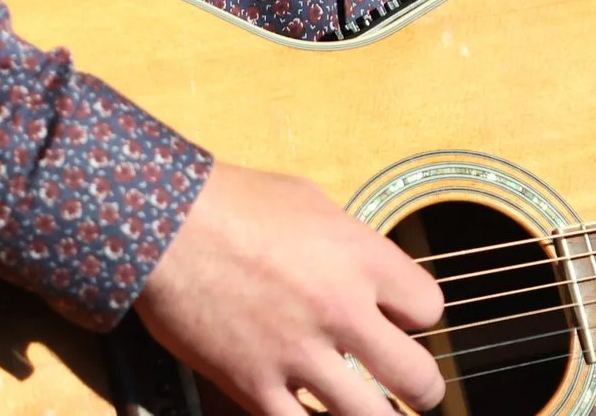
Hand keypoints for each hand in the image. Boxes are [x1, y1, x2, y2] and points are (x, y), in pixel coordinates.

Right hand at [134, 161, 445, 415]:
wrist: (166, 224)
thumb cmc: (234, 201)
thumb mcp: (310, 202)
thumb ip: (348, 243)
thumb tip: (365, 268)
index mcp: (362, 259)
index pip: (429, 309)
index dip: (419, 318)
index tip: (403, 322)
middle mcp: (341, 310)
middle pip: (417, 377)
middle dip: (422, 390)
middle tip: (415, 391)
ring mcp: (298, 352)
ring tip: (376, 414)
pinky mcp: (252, 383)